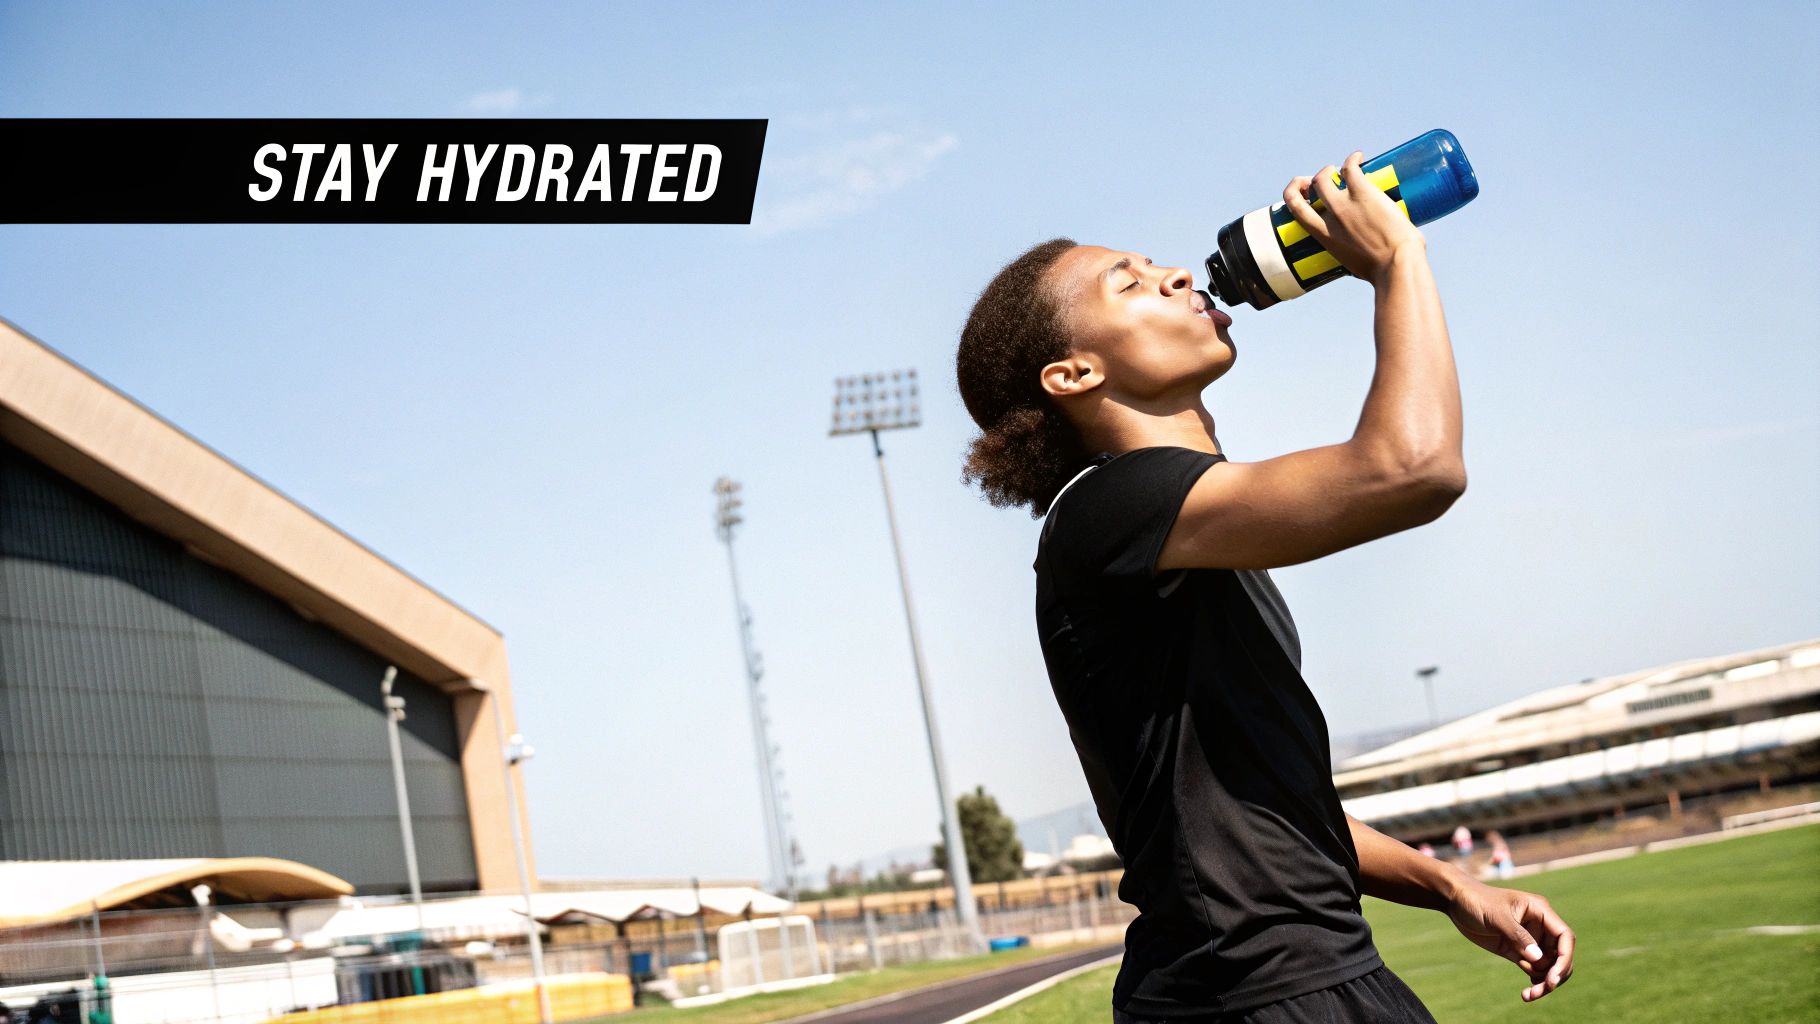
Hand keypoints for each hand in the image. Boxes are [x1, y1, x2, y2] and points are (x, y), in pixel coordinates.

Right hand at [1282, 150, 1425, 286]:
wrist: (1395, 265)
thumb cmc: (1381, 271)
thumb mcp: (1353, 264)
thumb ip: (1351, 254)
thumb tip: (1363, 257)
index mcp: (1324, 236)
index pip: (1297, 210)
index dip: (1295, 195)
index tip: (1304, 192)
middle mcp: (1329, 218)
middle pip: (1309, 189)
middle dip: (1312, 180)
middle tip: (1325, 179)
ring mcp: (1344, 204)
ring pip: (1324, 176)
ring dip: (1330, 169)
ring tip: (1344, 168)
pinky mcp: (1362, 193)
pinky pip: (1350, 168)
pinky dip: (1353, 159)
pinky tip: (1360, 156)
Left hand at [1444, 878, 1575, 1001]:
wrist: (1457, 901)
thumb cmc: (1477, 901)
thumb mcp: (1496, 916)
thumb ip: (1518, 936)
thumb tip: (1538, 958)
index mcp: (1540, 911)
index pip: (1565, 937)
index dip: (1565, 958)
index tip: (1554, 977)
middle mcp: (1540, 926)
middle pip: (1560, 955)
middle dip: (1555, 975)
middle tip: (1540, 990)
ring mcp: (1530, 940)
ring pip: (1548, 966)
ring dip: (1544, 982)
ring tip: (1529, 996)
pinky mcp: (1518, 951)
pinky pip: (1534, 969)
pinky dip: (1535, 981)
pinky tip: (1526, 993)